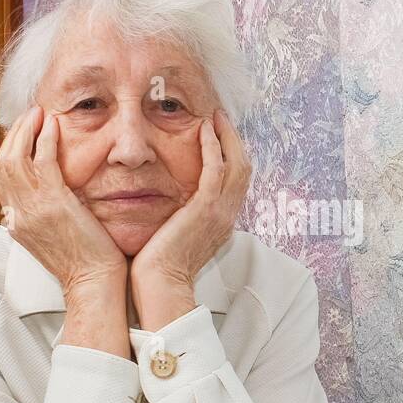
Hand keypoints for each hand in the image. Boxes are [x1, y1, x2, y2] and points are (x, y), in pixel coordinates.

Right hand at [0, 104, 126, 294]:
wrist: (93, 282)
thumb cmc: (83, 263)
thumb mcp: (51, 239)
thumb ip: (40, 217)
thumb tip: (42, 199)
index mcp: (16, 224)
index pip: (0, 180)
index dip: (9, 153)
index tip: (23, 136)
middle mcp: (17, 215)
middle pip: (2, 165)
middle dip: (14, 135)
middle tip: (29, 117)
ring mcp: (32, 209)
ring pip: (15, 158)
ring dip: (26, 130)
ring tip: (38, 114)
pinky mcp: (53, 203)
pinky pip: (41, 161)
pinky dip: (44, 139)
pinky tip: (52, 125)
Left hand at [131, 108, 250, 329]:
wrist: (159, 286)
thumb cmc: (158, 267)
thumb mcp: (176, 236)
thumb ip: (180, 216)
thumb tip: (168, 202)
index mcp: (221, 222)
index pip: (235, 181)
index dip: (230, 154)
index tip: (218, 134)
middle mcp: (227, 215)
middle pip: (243, 168)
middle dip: (233, 139)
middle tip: (220, 117)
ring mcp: (220, 213)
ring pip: (236, 165)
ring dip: (226, 137)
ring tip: (215, 117)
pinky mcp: (206, 209)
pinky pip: (216, 170)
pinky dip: (213, 147)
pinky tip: (204, 131)